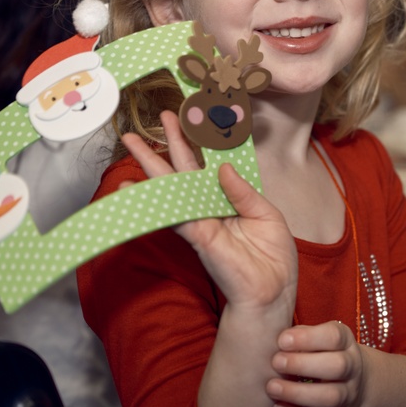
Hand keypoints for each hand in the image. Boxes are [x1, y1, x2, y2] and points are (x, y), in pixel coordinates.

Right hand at [122, 110, 297, 311]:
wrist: (272, 292)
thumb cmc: (273, 257)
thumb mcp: (267, 215)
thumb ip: (244, 192)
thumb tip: (223, 167)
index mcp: (230, 196)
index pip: (212, 163)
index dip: (204, 140)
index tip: (195, 114)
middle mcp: (212, 205)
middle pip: (187, 167)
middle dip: (172, 140)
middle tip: (160, 114)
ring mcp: (201, 219)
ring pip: (172, 185)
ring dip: (151, 163)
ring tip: (133, 142)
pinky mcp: (198, 236)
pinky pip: (173, 214)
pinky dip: (153, 200)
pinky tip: (133, 187)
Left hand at [267, 320, 364, 406]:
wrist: (351, 379)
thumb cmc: (321, 351)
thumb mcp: (317, 335)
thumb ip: (299, 333)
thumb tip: (272, 333)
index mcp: (345, 342)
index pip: (334, 336)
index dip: (308, 338)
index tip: (282, 340)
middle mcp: (352, 367)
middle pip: (337, 366)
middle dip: (302, 364)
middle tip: (275, 363)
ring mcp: (348, 394)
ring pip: (331, 397)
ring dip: (298, 393)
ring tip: (271, 387)